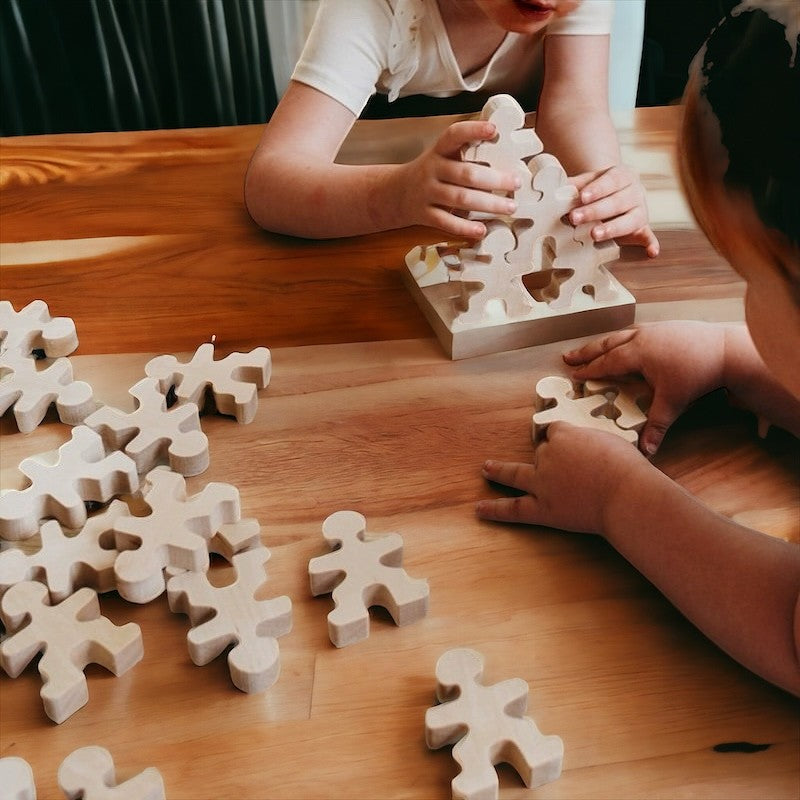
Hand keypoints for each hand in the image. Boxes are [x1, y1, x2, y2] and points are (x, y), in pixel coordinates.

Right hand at [397, 120, 520, 238]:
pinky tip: (482, 230)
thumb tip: (505, 149)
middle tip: (516, 183)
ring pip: (460, 198)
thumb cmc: (432, 173)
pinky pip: (446, 222)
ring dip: (488, 203)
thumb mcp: (442, 156)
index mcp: (439, 151)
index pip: (454, 135)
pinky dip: (465, 228)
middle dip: (494, 179)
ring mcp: (427, 193)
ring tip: (509, 207)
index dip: (473, 131)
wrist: (396, 193)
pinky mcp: (425, 214)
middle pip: (466, 174)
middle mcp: (432, 170)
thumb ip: (465, 152)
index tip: (494, 129)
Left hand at [476, 422, 646, 534]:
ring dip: (499, 471)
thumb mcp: (613, 442)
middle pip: (540, 452)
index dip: (561, 439)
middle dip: (546, 456)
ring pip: (516, 473)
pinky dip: (494, 510)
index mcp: (565, 436)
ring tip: (486, 469)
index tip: (566, 444)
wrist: (626, 494)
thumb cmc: (628, 468)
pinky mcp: (542, 508)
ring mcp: (542, 482)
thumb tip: (597, 450)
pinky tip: (479, 510)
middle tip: (544, 458)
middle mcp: (548, 456)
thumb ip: (596, 444)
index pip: (555, 432)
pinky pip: (514, 509)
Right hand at [563, 321, 727, 454]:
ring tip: (593, 347)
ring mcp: (654, 329)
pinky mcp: (666, 326)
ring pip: (621, 335)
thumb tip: (646, 451)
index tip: (574, 375)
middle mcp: (641, 338)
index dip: (588, 370)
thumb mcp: (674, 402)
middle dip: (586, 352)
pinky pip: (636, 331)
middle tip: (568, 356)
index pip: (606, 363)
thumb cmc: (699, 373)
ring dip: (604, 342)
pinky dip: (624, 337)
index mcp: (637, 354)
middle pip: (606, 345)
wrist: (727, 349)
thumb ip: (656, 425)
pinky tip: (626, 340)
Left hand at [569, 165, 659, 256]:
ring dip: (613, 228)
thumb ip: (574, 186)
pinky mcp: (642, 227)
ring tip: (594, 235)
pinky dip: (651, 243)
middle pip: (617, 201)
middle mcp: (635, 191)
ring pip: (631, 219)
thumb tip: (554, 192)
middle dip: (595, 211)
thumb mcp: (587, 182)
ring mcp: (640, 210)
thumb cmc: (597, 189)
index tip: (582, 197)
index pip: (611, 180)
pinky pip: (648, 235)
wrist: (614, 191)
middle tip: (575, 218)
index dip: (597, 189)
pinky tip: (651, 252)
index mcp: (622, 175)